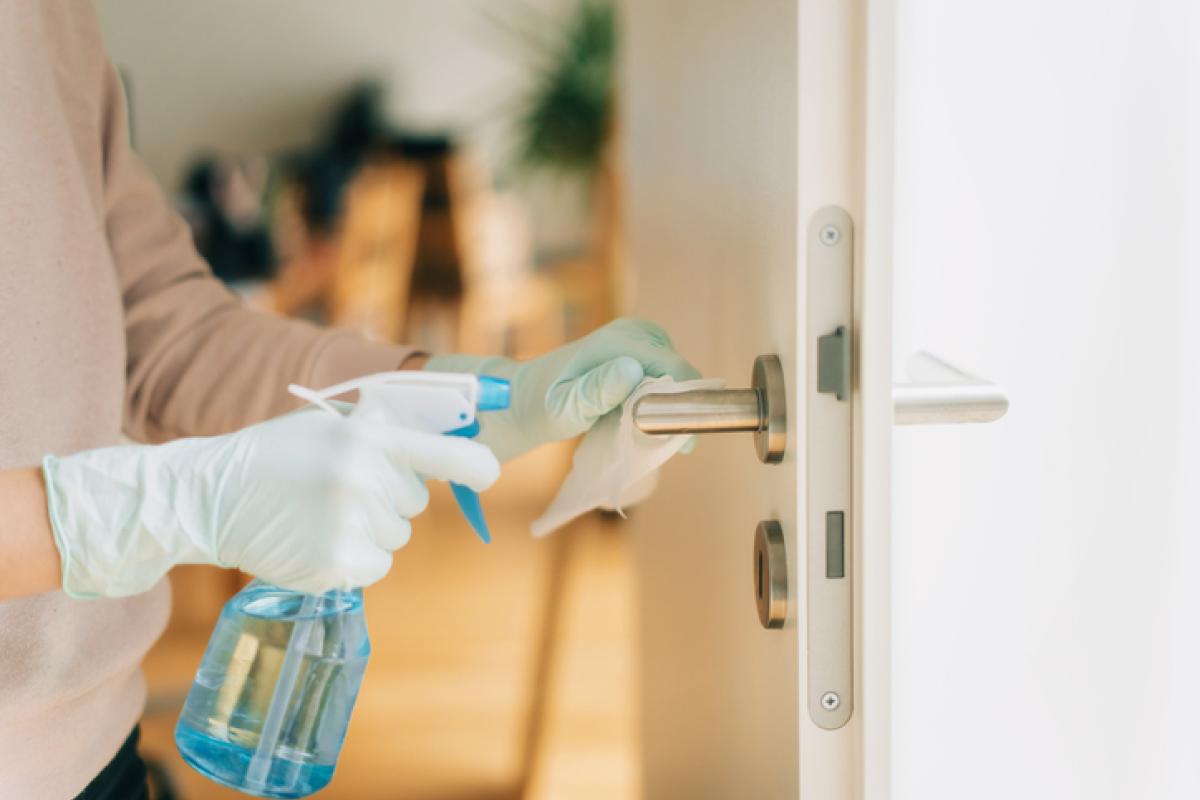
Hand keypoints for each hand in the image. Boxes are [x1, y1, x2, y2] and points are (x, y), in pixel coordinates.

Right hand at [43, 407, 498, 597]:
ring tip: (320, 514)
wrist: (210, 496)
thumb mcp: (329, 424)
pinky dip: (355, 561)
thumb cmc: (275, 455)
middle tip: (339, 489)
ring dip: (370, 531)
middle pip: (416, 503)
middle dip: (390, 499)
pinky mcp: (337, 564)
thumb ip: (383, 429)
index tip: (489, 473)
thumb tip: (446, 435)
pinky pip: (376, 567)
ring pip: (396, 538)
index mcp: (369, 437)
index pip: (447, 455)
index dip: (476, 467)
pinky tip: (317, 541)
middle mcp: (366, 479)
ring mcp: (351, 524)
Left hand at [427, 318, 699, 461]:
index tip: (680, 442)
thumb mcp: (564, 408)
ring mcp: (636, 337)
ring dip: (668, 405)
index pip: (676, 370)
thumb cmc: (541, 408)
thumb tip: (631, 369)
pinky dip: (659, 399)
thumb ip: (597, 391)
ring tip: (644, 431)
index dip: (686, 405)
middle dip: (677, 407)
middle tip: (656, 441)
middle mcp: (633, 332)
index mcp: (620, 342)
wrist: (524, 398)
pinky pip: (664, 375)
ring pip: (675, 376)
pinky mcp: (636, 349)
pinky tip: (641, 419)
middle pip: (680, 373)